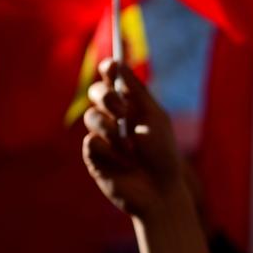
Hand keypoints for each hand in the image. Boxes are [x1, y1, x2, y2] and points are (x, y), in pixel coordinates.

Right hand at [82, 59, 208, 252]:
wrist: (160, 190)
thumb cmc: (162, 154)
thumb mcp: (153, 118)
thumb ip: (136, 91)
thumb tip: (117, 62)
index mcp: (130, 105)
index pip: (112, 79)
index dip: (109, 69)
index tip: (111, 65)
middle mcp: (113, 117)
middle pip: (96, 92)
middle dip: (107, 97)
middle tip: (122, 110)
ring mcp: (102, 137)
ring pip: (91, 116)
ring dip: (110, 128)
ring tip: (128, 147)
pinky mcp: (93, 157)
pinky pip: (90, 143)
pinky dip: (106, 149)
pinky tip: (121, 162)